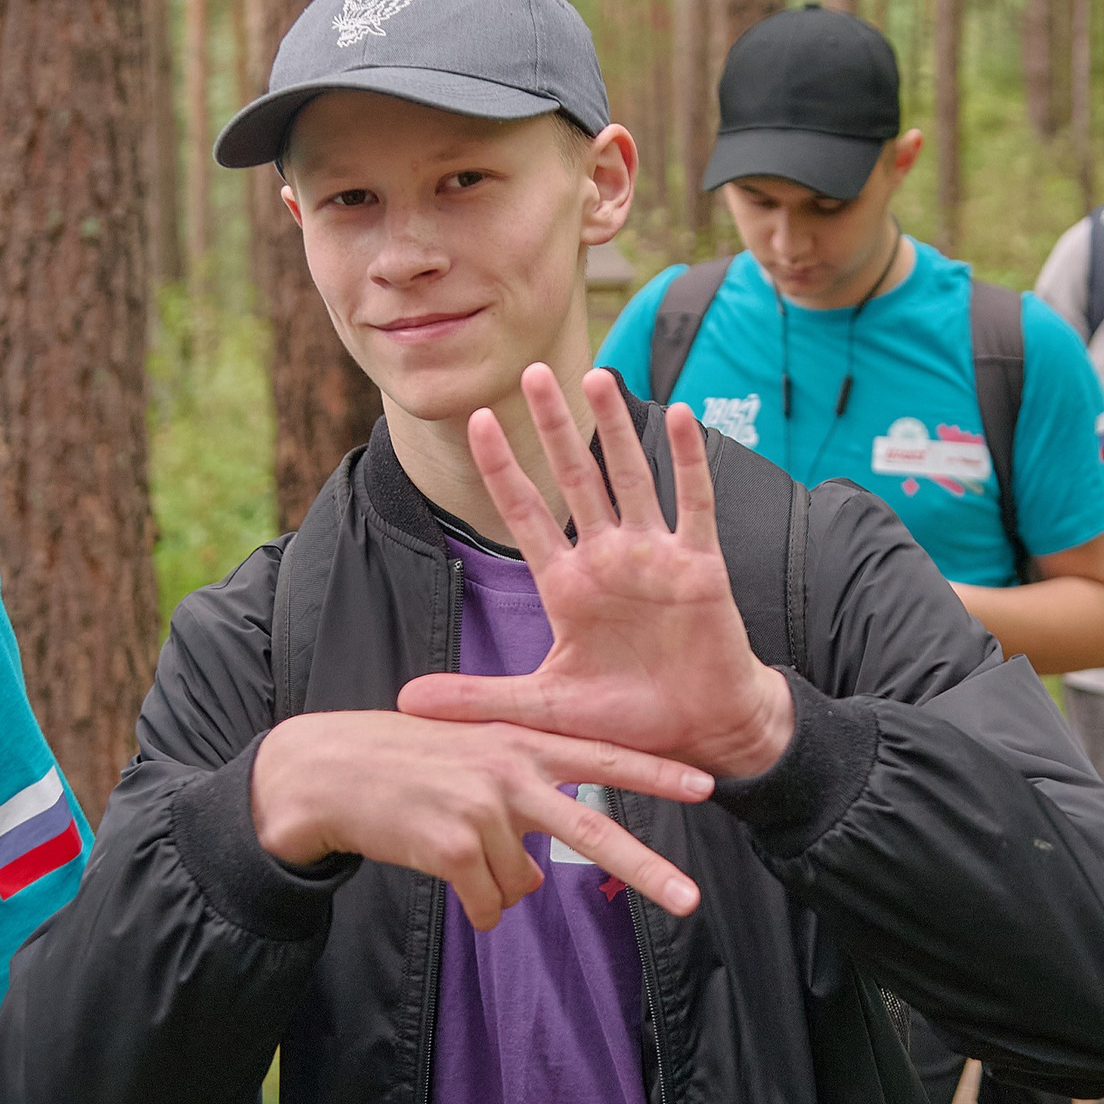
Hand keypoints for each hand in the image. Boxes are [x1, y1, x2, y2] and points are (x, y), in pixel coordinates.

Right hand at [251, 710, 713, 926]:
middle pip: (595, 830)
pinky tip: (444, 877)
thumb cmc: (401, 766)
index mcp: (520, 742)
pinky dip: (472, 905)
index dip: (655, 774)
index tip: (707, 786)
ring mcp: (485, 809)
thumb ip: (516, 795)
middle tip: (691, 901)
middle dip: (648, 870)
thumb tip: (538, 875)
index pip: (602, 758)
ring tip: (450, 850)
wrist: (329, 774)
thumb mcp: (468, 756)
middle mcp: (511, 771)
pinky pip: (488, 904)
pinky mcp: (455, 846)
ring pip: (521, 883)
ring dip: (493, 886)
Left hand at [398, 364, 796, 778]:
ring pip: (630, 476)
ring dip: (614, 427)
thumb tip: (405, 703)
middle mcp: (607, 559)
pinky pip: (692, 502)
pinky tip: (679, 414)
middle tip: (532, 370)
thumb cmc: (625, 718)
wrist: (698, 733)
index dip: (501, 467)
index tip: (476, 420)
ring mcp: (653, 557)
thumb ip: (478, 698)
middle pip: (575, 477)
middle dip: (552, 425)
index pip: (524, 513)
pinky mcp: (698, 565)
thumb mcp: (543, 707)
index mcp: (566, 586)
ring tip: (596, 374)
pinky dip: (688, 459)